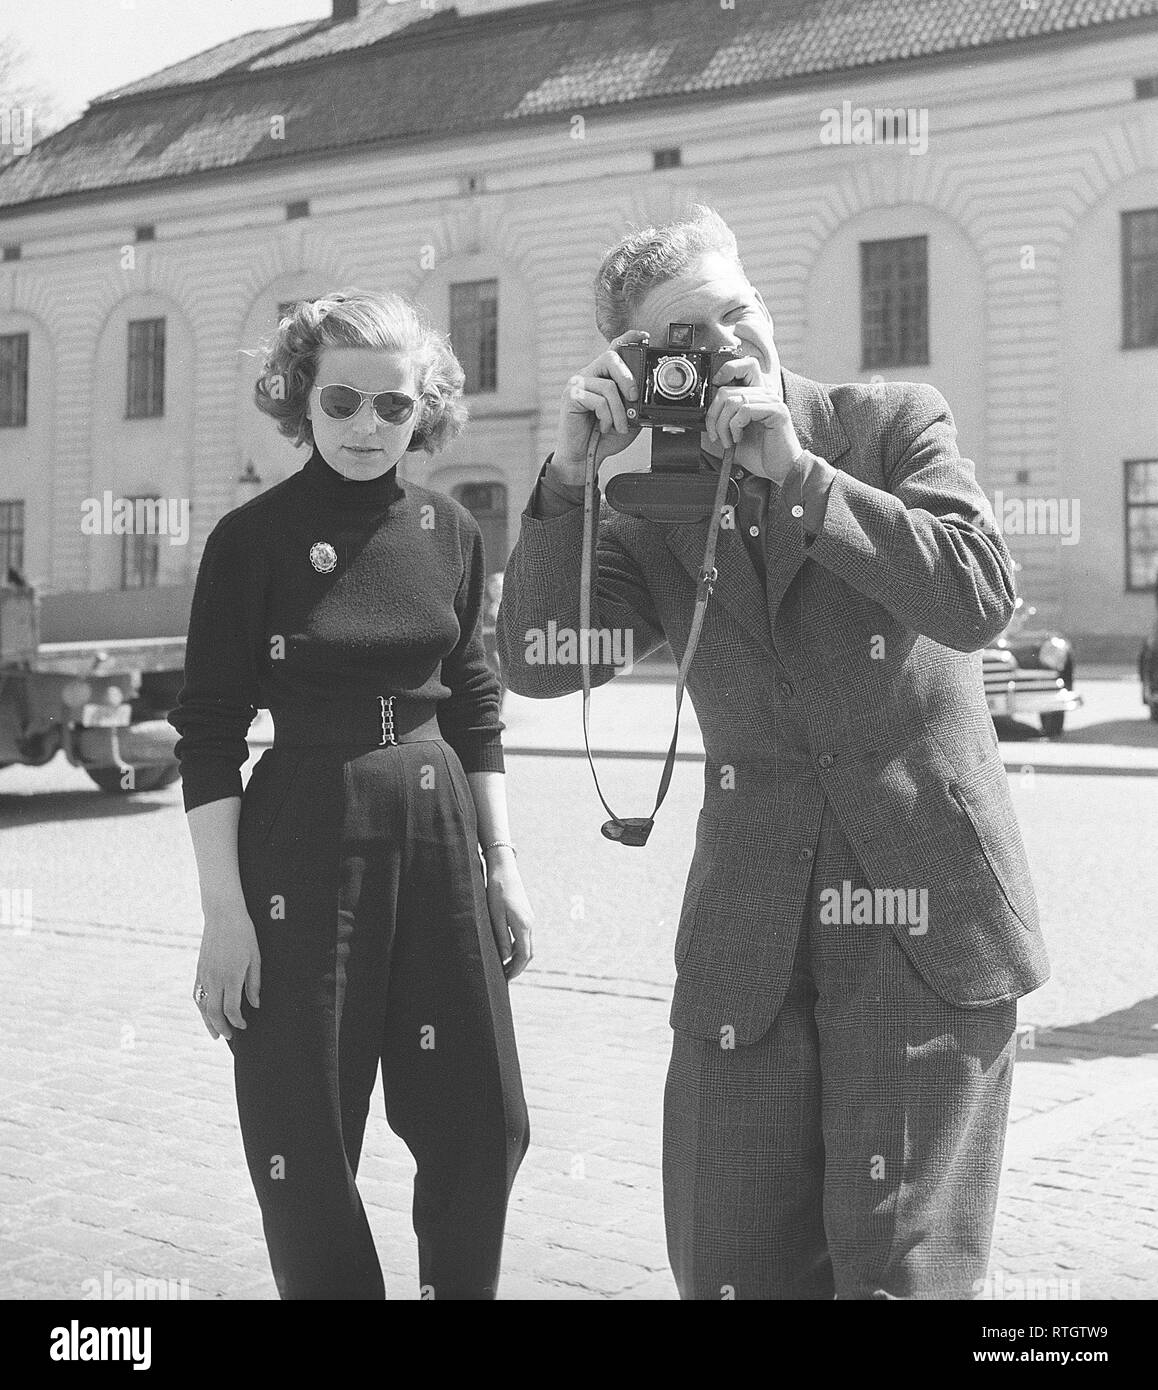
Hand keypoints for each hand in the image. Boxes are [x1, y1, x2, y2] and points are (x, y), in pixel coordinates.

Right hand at [193, 900, 260, 1040]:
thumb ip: (254, 983)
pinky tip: (205, 1013)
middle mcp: (214, 979)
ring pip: (203, 1006)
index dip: (238, 1021)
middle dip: (222, 1027)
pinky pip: (197, 994)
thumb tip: (255, 1004)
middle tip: (231, 1036)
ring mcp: (204, 975)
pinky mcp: (199, 970)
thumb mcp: (255, 957)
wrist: (223, 915)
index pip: (232, 1009)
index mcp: (231, 977)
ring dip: (208, 1022)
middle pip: (214, 1012)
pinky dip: (200, 1007)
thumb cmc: (244, 934)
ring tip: (215, 1033)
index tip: (245, 1025)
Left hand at [483, 852, 533, 980]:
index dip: (515, 970)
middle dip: (518, 967)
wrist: (504, 869)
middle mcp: (530, 923)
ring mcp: (529, 919)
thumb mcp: (495, 916)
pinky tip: (507, 951)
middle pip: (528, 953)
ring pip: (527, 945)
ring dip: (518, 958)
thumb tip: (506, 957)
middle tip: (505, 978)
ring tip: (504, 967)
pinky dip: (518, 948)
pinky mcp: (525, 915)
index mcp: (523, 925)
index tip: (506, 980)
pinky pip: (525, 937)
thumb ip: (502, 937)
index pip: (523, 956)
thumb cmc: (496, 891)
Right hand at [552, 329, 649, 481]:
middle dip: (628, 378)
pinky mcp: (571, 396)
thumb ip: (634, 402)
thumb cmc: (604, 436)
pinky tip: (604, 426)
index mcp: (603, 376)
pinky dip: (606, 417)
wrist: (584, 457)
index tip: (644, 336)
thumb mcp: (628, 416)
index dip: (628, 338)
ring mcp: (578, 383)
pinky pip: (597, 399)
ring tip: (619, 426)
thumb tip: (645, 393)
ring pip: (607, 385)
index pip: (614, 349)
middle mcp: (589, 375)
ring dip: (619, 410)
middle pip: (611, 358)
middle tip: (634, 398)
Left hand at [704, 355, 802, 484]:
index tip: (713, 405)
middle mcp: (764, 394)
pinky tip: (739, 438)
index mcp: (755, 396)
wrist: (779, 470)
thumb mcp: (732, 436)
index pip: (738, 368)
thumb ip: (721, 421)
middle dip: (713, 416)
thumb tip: (702, 414)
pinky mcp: (777, 410)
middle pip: (725, 390)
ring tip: (729, 441)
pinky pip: (745, 410)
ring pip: (732, 401)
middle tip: (716, 435)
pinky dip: (735, 427)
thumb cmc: (760, 454)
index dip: (721, 376)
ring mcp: (771, 401)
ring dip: (723, 425)